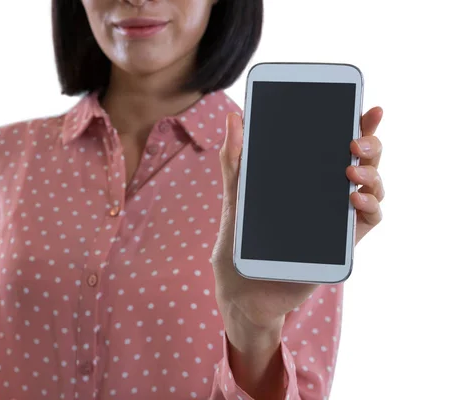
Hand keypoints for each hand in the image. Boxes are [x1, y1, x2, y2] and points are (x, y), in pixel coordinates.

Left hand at [212, 107, 384, 340]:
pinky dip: (370, 206)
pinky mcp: (341, 243)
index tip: (368, 108)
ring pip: (371, 187)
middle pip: (362, 161)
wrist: (240, 287)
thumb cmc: (238, 240)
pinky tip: (357, 199)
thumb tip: (235, 118)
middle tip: (357, 140)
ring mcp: (335, 216)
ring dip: (372, 174)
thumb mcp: (235, 195)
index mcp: (305, 176)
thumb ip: (235, 159)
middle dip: (370, 143)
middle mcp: (326, 192)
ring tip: (352, 170)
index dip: (358, 125)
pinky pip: (368, 220)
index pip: (336, 144)